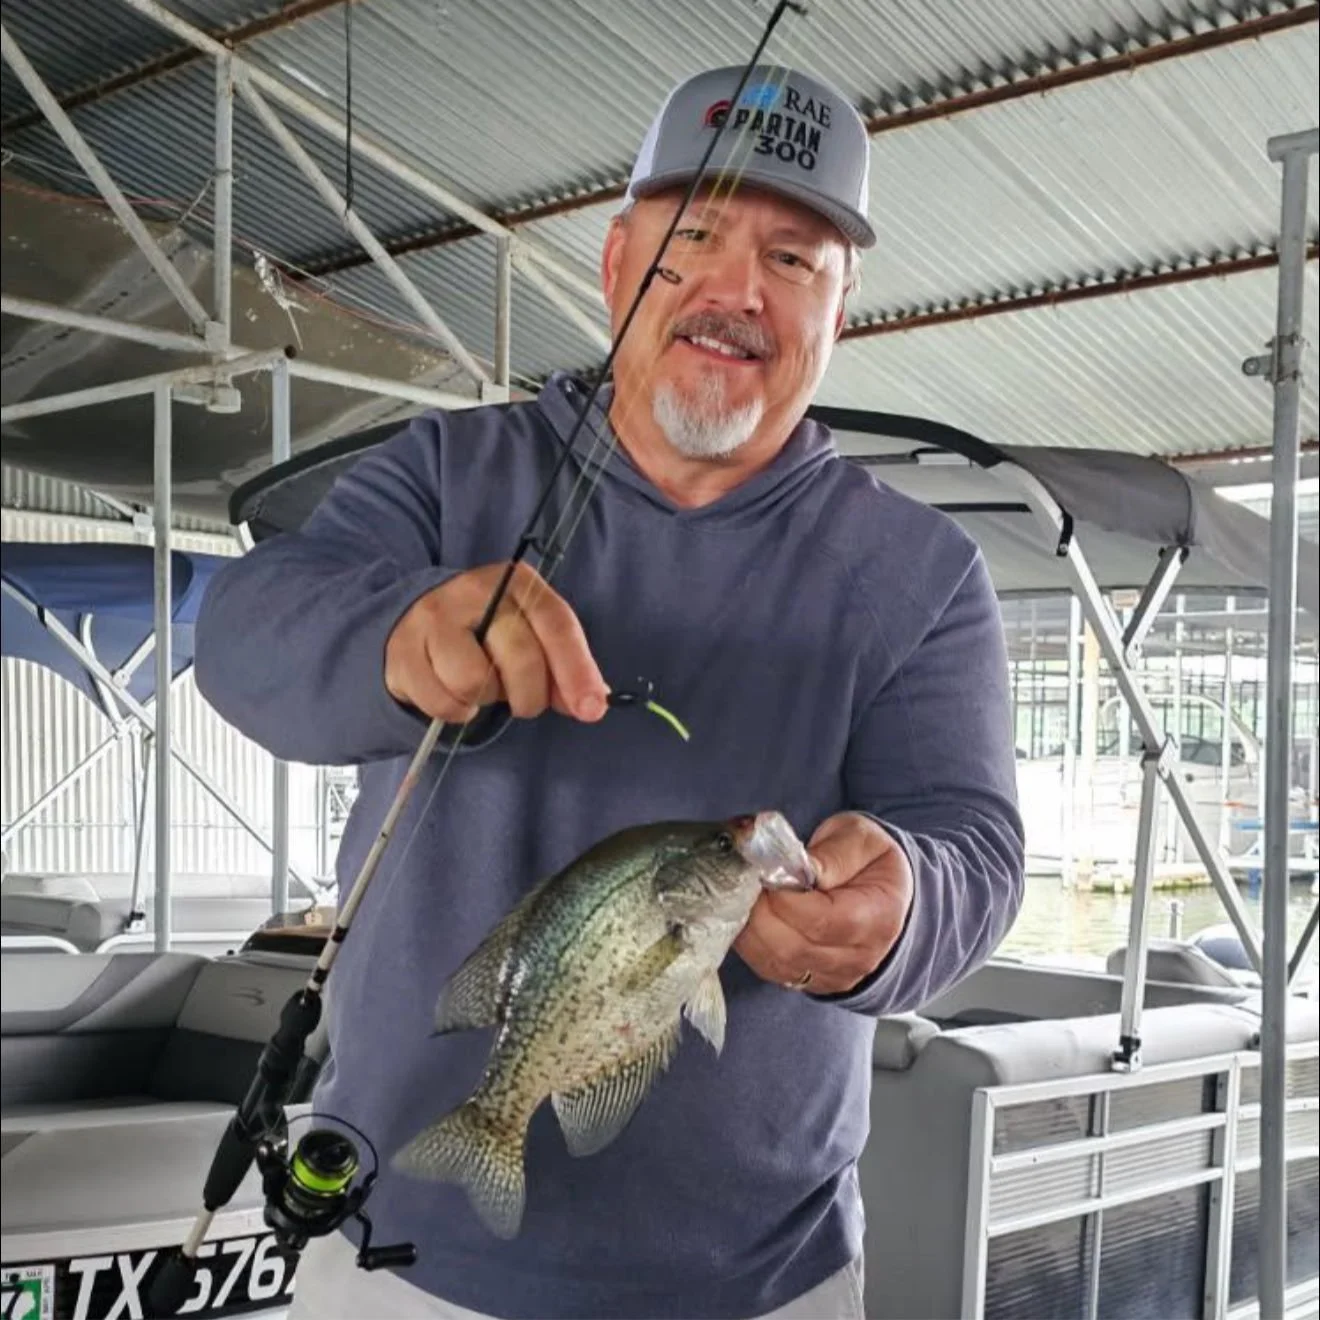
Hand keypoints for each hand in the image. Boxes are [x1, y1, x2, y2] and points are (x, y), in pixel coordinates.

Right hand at [385, 561, 609, 724]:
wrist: (418, 621)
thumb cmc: (489, 634)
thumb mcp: (532, 638)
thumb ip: (564, 669)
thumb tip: (592, 703)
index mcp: (518, 583)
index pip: (556, 624)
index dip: (577, 670)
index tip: (591, 709)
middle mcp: (475, 591)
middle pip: (520, 656)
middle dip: (531, 696)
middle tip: (525, 702)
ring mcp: (434, 618)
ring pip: (473, 680)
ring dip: (487, 699)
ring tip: (484, 687)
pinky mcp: (404, 649)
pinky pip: (441, 701)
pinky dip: (456, 711)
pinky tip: (457, 696)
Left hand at [734, 812, 912, 995]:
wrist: (884, 892)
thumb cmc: (870, 860)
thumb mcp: (860, 840)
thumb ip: (831, 853)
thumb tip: (793, 867)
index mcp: (878, 918)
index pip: (821, 920)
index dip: (783, 898)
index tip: (763, 870)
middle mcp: (858, 957)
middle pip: (793, 948)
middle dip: (759, 912)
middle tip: (745, 880)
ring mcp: (834, 975)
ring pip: (776, 963)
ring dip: (750, 928)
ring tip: (745, 894)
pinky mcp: (811, 981)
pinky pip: (769, 969)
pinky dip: (750, 944)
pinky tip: (748, 914)